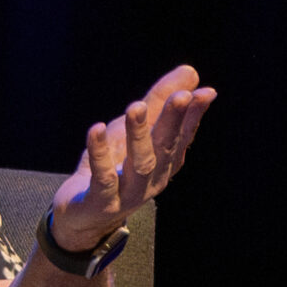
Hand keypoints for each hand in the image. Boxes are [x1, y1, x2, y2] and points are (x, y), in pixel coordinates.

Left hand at [48, 65, 216, 250]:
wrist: (82, 215)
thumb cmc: (113, 167)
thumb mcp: (134, 130)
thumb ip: (159, 101)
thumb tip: (192, 71)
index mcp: (164, 163)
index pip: (183, 137)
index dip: (193, 116)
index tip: (205, 93)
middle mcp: (152, 179)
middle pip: (165, 148)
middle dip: (172, 121)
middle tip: (180, 96)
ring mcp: (128, 193)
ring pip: (139, 163)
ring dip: (139, 134)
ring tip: (135, 106)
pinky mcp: (101, 202)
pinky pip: (102, 177)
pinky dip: (100, 152)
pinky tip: (97, 129)